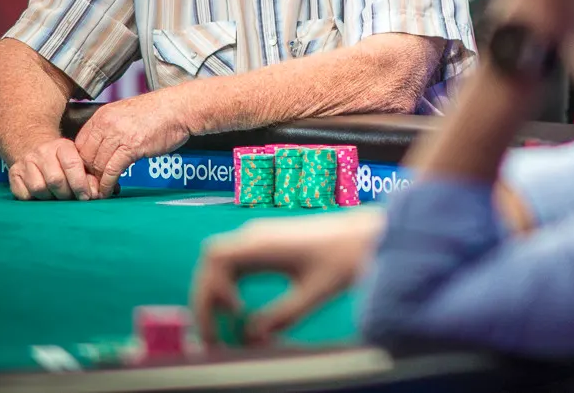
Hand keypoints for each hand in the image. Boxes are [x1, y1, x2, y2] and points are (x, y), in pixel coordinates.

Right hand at [8, 137, 99, 200]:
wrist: (33, 145)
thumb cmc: (62, 158)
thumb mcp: (78, 159)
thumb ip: (89, 176)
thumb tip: (94, 194)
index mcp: (62, 145)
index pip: (72, 165)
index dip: (80, 184)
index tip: (86, 197)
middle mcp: (41, 152)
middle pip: (55, 180)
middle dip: (67, 194)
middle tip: (72, 199)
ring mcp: (25, 163)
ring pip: (39, 188)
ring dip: (51, 198)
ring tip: (57, 196)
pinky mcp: (13, 174)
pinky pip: (24, 194)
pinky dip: (35, 199)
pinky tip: (42, 195)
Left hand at [74, 86, 194, 197]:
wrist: (180, 108)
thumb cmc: (159, 112)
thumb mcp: (126, 115)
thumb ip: (111, 130)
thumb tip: (103, 150)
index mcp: (102, 115)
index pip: (79, 143)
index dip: (80, 162)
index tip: (86, 173)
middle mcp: (106, 123)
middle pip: (84, 156)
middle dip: (86, 174)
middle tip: (91, 186)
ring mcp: (118, 134)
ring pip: (97, 164)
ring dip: (96, 182)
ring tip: (99, 192)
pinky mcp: (131, 147)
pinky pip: (112, 170)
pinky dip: (108, 184)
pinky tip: (109, 190)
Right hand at [190, 210, 381, 346]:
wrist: (367, 234)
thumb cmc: (345, 258)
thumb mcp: (314, 294)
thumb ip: (280, 317)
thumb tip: (249, 339)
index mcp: (263, 243)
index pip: (215, 259)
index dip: (210, 289)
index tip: (229, 317)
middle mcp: (257, 236)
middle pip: (212, 263)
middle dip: (206, 300)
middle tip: (212, 338)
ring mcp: (261, 237)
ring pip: (221, 263)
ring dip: (215, 294)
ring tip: (221, 328)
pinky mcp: (269, 244)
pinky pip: (236, 263)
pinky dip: (229, 286)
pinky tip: (239, 309)